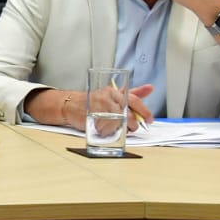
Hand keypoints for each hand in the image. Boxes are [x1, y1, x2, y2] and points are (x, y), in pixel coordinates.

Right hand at [30, 85, 153, 130]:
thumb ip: (132, 93)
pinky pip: (106, 128)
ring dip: (121, 129)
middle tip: (133, 128)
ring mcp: (99, 107)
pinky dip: (108, 132)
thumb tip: (149, 88)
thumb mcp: (114, 95)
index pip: (133, 100)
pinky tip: (106, 130)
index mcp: (113, 92)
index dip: (144, 111)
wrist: (70, 105)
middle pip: (127, 114)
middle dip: (133, 123)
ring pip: (118, 122)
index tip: (149, 120)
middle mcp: (107, 98)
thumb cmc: (94, 101)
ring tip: (118, 129)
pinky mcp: (91, 117)